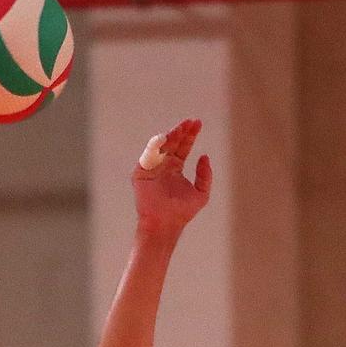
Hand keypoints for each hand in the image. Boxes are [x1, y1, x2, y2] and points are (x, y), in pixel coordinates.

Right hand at [132, 118, 212, 238]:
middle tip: (190, 122)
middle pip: (172, 143)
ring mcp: (152, 168)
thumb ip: (205, 175)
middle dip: (181, 132)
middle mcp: (163, 166)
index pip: (183, 147)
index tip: (198, 123)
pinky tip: (165, 139)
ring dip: (170, 136)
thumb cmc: (182, 212)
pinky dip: (154, 146)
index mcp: (175, 169)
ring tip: (180, 129)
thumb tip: (204, 156)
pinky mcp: (141, 173)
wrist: (165, 224)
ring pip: (160, 146)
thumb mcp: (201, 193)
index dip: (190, 135)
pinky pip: (147, 156)